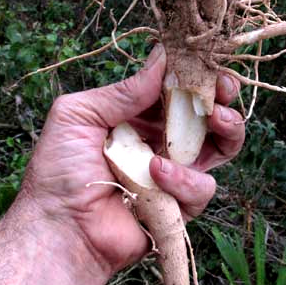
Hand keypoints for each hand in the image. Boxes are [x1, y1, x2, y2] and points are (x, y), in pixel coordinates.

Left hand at [23, 44, 244, 274]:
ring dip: (226, 130)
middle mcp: (160, 144)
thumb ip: (123, 90)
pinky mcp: (180, 206)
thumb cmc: (59, 170)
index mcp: (138, 119)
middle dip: (223, 100)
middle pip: (208, 119)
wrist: (60, 228)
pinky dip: (184, 178)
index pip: (177, 92)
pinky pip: (202, 187)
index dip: (196, 78)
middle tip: (225, 90)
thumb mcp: (79, 115)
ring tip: (215, 119)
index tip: (208, 64)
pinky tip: (156, 172)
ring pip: (220, 150)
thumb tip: (162, 56)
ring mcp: (174, 175)